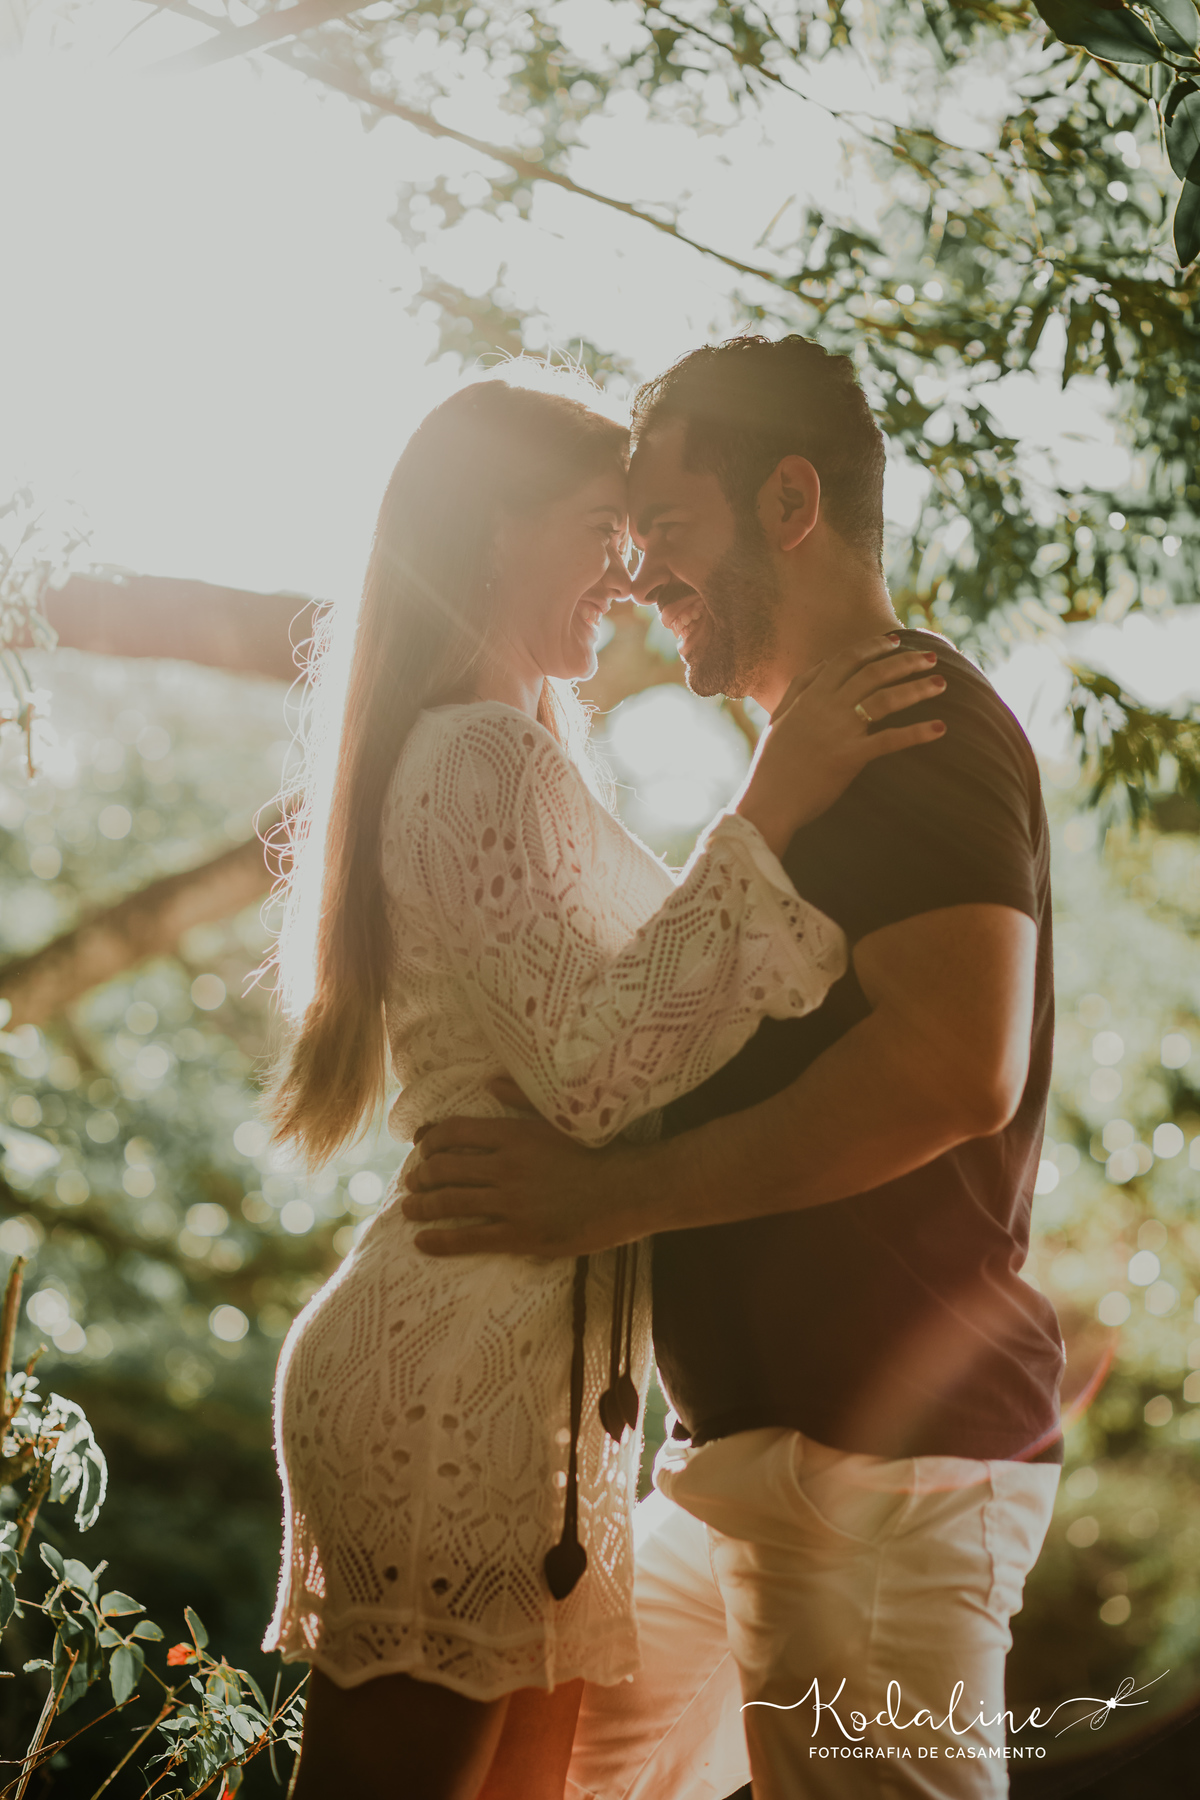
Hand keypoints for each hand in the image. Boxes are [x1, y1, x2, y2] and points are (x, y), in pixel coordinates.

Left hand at [404, 1089, 641, 1256]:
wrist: (629, 1190)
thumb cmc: (599, 1150)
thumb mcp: (559, 1117)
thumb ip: (522, 1097)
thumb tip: (489, 1081)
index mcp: (513, 1134)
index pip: (455, 1133)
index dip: (431, 1141)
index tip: (422, 1149)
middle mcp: (505, 1167)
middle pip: (445, 1168)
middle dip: (421, 1175)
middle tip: (413, 1182)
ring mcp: (511, 1203)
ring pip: (450, 1203)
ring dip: (422, 1206)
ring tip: (410, 1209)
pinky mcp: (520, 1235)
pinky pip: (469, 1238)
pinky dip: (440, 1241)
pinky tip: (422, 1242)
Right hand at [735, 636, 946, 855]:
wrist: (768, 802)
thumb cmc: (772, 765)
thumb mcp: (780, 719)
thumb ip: (798, 689)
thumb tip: (821, 664)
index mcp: (810, 696)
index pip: (846, 660)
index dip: (873, 647)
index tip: (894, 642)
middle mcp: (826, 707)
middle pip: (873, 673)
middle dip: (904, 662)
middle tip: (930, 657)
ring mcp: (839, 731)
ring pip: (885, 699)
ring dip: (917, 688)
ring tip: (941, 683)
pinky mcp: (850, 757)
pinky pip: (889, 740)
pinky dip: (916, 733)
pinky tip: (939, 728)